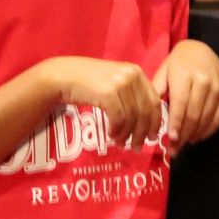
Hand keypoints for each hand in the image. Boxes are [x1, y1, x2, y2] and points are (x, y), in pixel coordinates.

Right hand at [37, 57, 161, 146]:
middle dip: (143, 132)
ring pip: (132, 117)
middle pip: (146, 111)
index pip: (154, 100)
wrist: (63, 76)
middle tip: (138, 147)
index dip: (156, 121)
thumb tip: (147, 121)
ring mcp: (120, 83)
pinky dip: (116, 130)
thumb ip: (130, 94)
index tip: (153, 136)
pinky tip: (111, 135)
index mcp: (136, 71)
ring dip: (127, 135)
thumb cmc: (87, 82)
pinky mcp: (108, 92)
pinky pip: (119, 118)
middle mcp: (131, 75)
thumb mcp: (114, 82)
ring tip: (121, 144)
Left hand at [152, 40, 218, 149]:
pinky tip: (199, 136)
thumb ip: (157, 91)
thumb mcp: (163, 72)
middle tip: (174, 149)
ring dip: (195, 135)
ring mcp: (217, 88)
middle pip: (194, 115)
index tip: (170, 140)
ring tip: (184, 144)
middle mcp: (203, 82)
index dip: (176, 124)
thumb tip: (150, 115)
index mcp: (185, 76)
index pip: (180, 105)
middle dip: (184, 135)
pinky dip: (209, 130)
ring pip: (207, 118)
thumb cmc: (177, 63)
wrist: (200, 49)